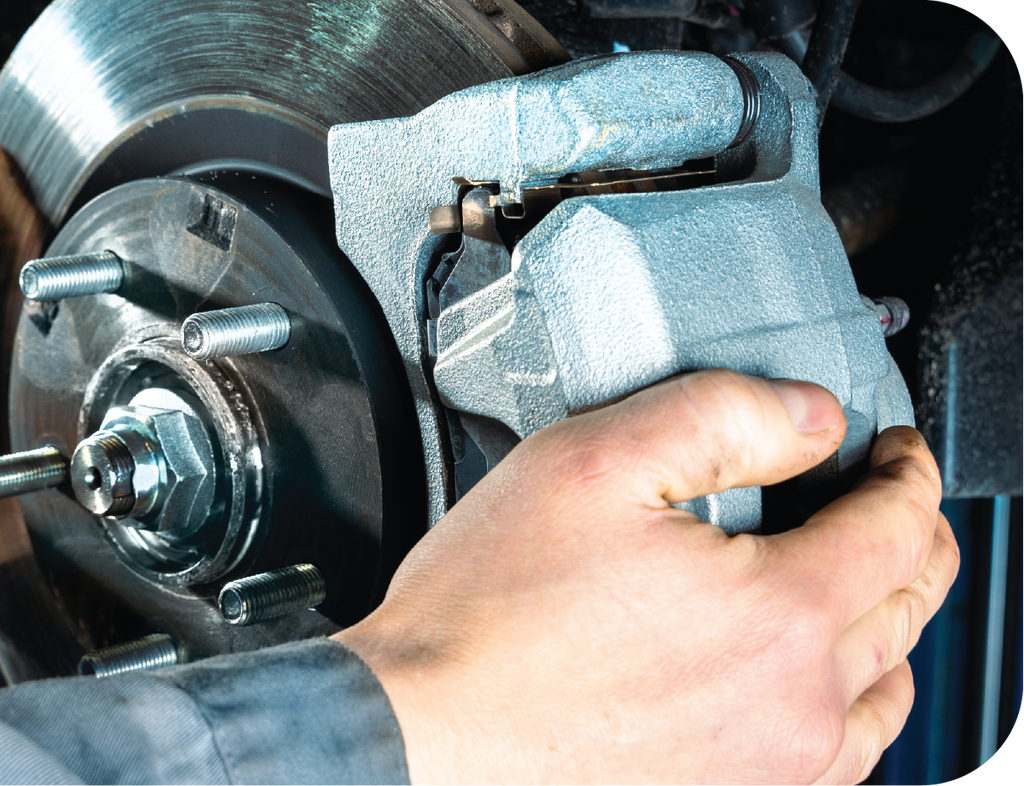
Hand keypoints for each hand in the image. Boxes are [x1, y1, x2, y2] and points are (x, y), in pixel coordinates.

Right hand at [333, 370, 957, 784]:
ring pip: (888, 693)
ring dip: (890, 627)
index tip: (891, 451)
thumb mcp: (587, 462)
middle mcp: (797, 704)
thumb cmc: (484, 619)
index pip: (900, 526)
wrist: (422, 733)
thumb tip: (809, 416)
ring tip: (858, 587)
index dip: (907, 471)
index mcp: (780, 612)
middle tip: (887, 502)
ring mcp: (770, 768)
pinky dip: (849, 704)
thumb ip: (716, 416)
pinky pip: (839, 757)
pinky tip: (807, 680)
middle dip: (912, 538)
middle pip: (910, 607)